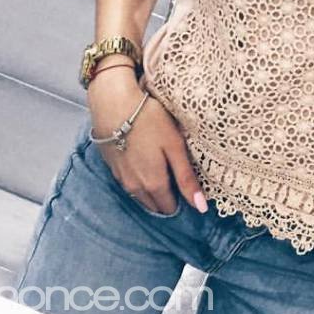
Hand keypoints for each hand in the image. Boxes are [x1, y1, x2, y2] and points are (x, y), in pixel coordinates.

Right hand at [88, 64, 206, 214]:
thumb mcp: (174, 146)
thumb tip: (202, 208)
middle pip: (154, 205)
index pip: (169, 208)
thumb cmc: (150, 121)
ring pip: (140, 196)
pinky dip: (139, 181)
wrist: (113, 105)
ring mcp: (121, 178)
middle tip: (178, 182)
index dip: (181, 202)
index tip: (189, 191)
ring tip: (163, 174)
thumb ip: (186, 178)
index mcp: (154, 185)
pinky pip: (129, 183)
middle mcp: (135, 188)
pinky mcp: (112, 167)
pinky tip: (144, 165)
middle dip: (166, 200)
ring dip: (152, 192)